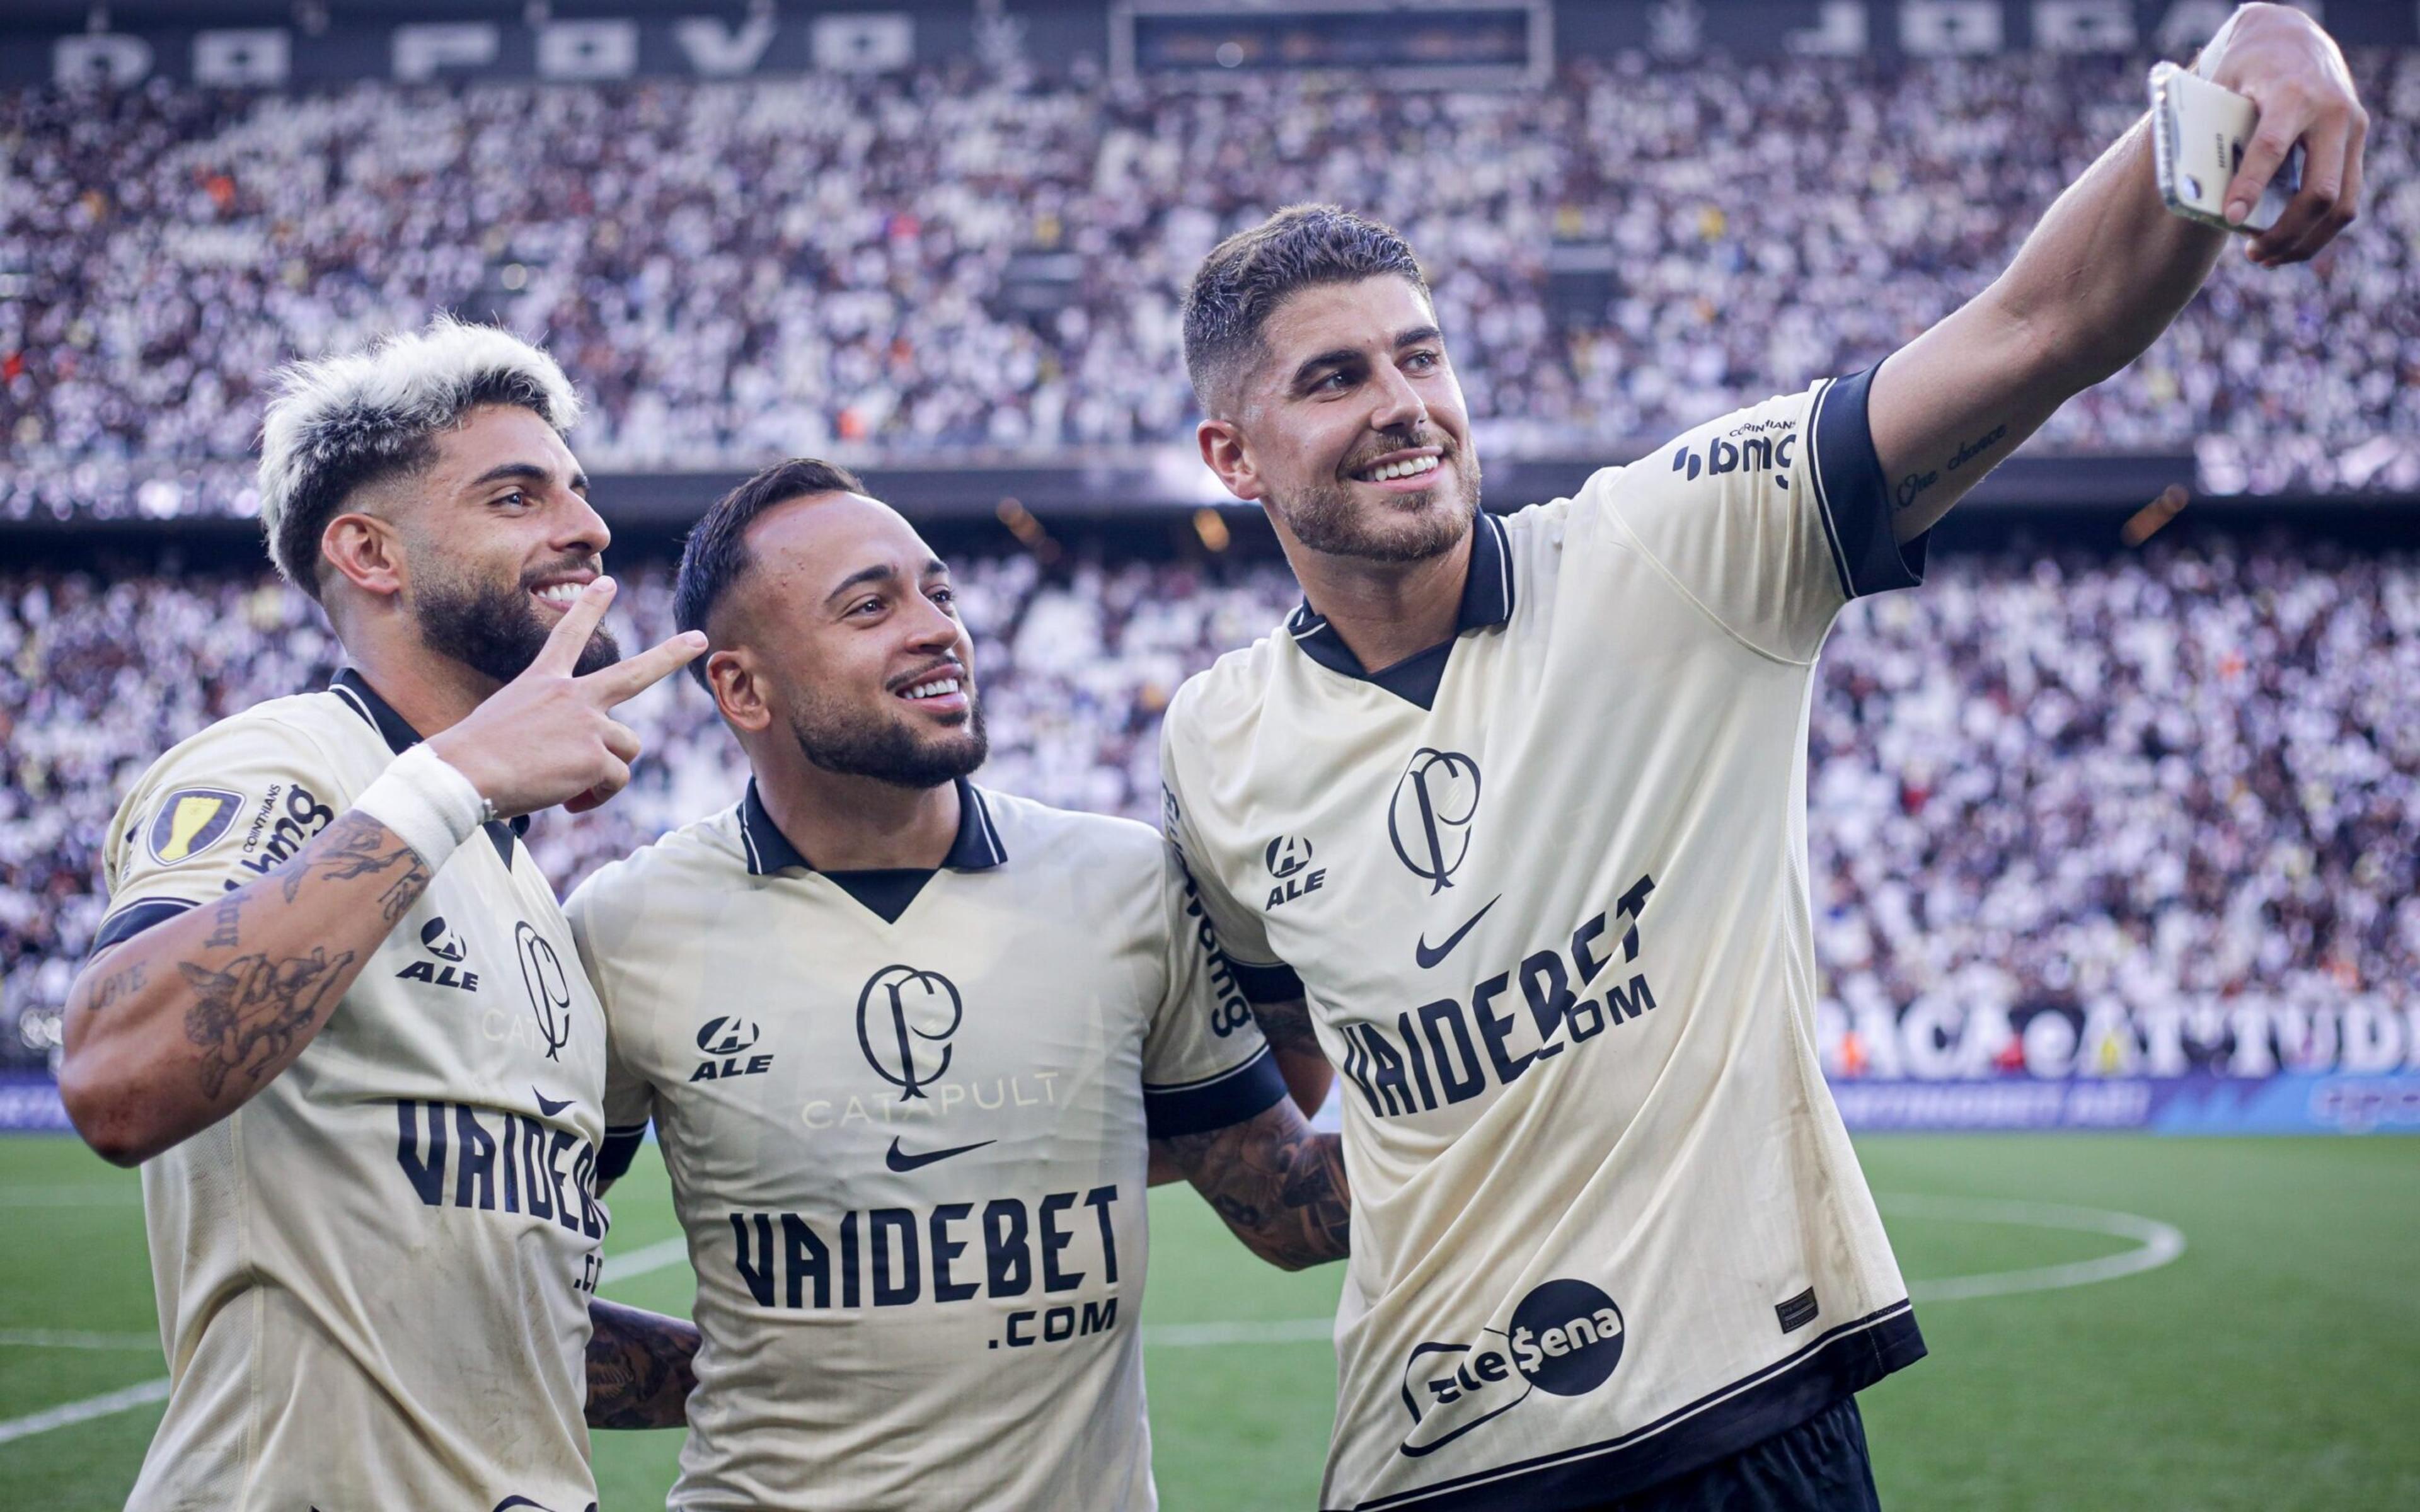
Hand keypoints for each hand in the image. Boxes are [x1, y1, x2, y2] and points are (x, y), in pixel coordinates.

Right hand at [427, 577, 705, 818]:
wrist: (464, 774)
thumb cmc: (473, 757)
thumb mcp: (507, 725)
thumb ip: (547, 729)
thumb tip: (574, 760)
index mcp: (543, 682)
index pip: (569, 636)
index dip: (588, 608)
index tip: (606, 583)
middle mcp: (572, 696)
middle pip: (634, 673)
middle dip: (670, 655)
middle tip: (698, 640)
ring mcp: (589, 724)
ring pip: (626, 748)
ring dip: (607, 771)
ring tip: (573, 785)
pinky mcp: (597, 756)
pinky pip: (616, 780)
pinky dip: (598, 795)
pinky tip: (569, 801)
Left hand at [2202, 3, 2366, 265]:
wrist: (2292, 41)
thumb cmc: (2247, 69)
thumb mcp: (2224, 87)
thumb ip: (2212, 131)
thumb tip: (2192, 188)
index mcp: (2292, 94)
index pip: (2272, 147)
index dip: (2251, 186)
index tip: (2231, 219)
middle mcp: (2332, 113)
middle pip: (2320, 191)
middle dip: (2285, 231)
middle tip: (2251, 254)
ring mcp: (2352, 129)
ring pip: (2342, 205)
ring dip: (2305, 241)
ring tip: (2267, 257)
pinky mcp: (2357, 143)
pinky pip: (2347, 200)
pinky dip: (2318, 230)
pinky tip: (2287, 244)